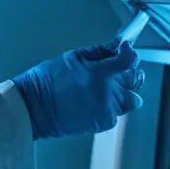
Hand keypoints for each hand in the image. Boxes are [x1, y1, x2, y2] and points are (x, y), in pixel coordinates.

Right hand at [11, 40, 143, 139]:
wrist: (34, 108)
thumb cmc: (47, 81)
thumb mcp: (72, 57)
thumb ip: (99, 52)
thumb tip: (116, 45)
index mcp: (101, 72)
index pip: (129, 60)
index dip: (129, 54)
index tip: (124, 51)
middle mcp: (109, 92)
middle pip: (134, 81)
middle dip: (127, 74)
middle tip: (114, 72)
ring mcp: (108, 109)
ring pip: (130, 100)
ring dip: (122, 93)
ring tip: (103, 91)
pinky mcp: (103, 123)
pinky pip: (116, 113)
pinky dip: (110, 108)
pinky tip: (93, 103)